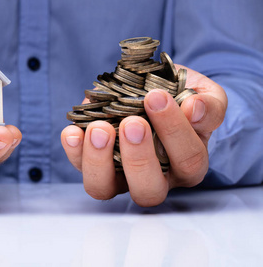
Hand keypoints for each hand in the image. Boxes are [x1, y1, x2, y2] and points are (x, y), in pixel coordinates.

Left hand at [61, 65, 226, 206]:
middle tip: (132, 123)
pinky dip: (73, 150)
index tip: (156, 97)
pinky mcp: (94, 164)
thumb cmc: (181, 97)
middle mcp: (155, 178)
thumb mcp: (204, 95)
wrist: (153, 91)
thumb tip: (195, 109)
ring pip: (104, 188)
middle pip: (147, 190)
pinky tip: (73, 131)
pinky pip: (79, 167)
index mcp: (188, 164)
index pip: (187, 160)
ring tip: (100, 128)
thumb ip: (209, 104)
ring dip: (98, 160)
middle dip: (138, 158)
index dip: (173, 130)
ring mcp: (119, 175)